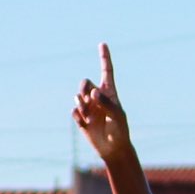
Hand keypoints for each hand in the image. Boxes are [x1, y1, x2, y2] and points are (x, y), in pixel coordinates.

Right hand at [74, 43, 130, 162]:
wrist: (114, 149)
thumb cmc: (120, 131)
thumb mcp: (117, 116)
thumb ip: (106, 103)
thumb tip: (94, 92)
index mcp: (110, 93)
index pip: (106, 72)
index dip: (104, 58)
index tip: (103, 44)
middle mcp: (98, 98)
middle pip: (85, 83)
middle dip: (84, 87)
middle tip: (89, 97)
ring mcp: (89, 108)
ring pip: (78, 96)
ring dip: (81, 103)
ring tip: (88, 114)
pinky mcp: (82, 119)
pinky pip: (74, 111)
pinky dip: (77, 115)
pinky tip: (84, 122)